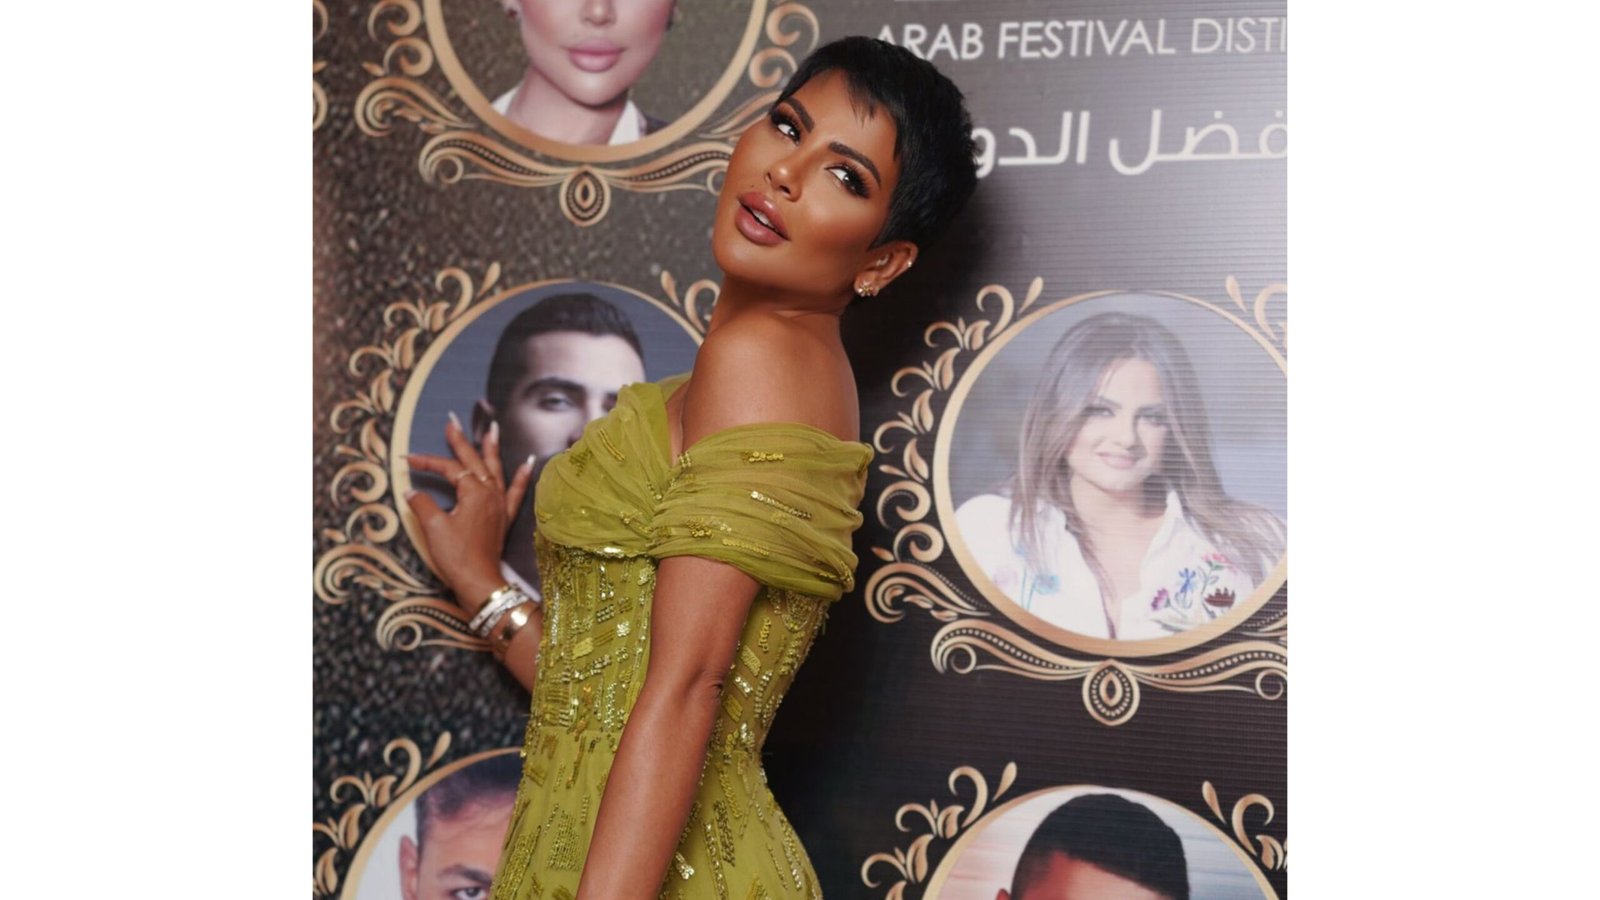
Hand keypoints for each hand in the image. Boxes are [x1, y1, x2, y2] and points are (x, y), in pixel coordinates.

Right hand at [404, 416, 533, 611]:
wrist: (480, 582)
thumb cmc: (457, 556)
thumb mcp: (433, 528)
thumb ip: (423, 504)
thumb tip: (411, 491)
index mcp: (473, 492)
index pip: (449, 468)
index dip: (428, 462)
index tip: (408, 460)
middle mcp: (490, 493)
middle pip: (473, 461)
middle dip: (461, 440)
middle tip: (452, 420)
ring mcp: (499, 505)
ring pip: (496, 469)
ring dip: (492, 449)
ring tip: (492, 428)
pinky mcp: (504, 519)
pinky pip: (516, 492)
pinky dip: (521, 476)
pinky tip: (528, 463)